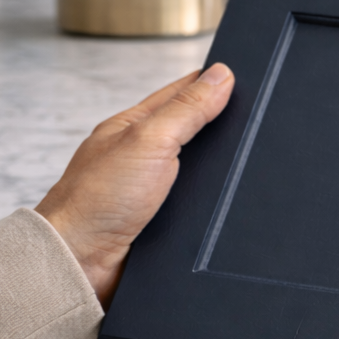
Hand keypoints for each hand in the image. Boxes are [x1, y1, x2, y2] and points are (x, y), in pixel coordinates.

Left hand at [36, 64, 234, 306]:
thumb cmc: (98, 201)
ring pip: (202, 171)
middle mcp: (144, 155)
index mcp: (135, 126)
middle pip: (196, 131)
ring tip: (253, 160)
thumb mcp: (149, 141)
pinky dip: (216, 204)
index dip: (214, 83)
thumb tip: (222, 75)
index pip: (183, 92)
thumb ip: (187, 109)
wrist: (80, 262)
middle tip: (258, 118)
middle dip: (225, 126)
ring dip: (222, 171)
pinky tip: (232, 203)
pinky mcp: (164, 222)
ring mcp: (154, 189)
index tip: (247, 76)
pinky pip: (200, 205)